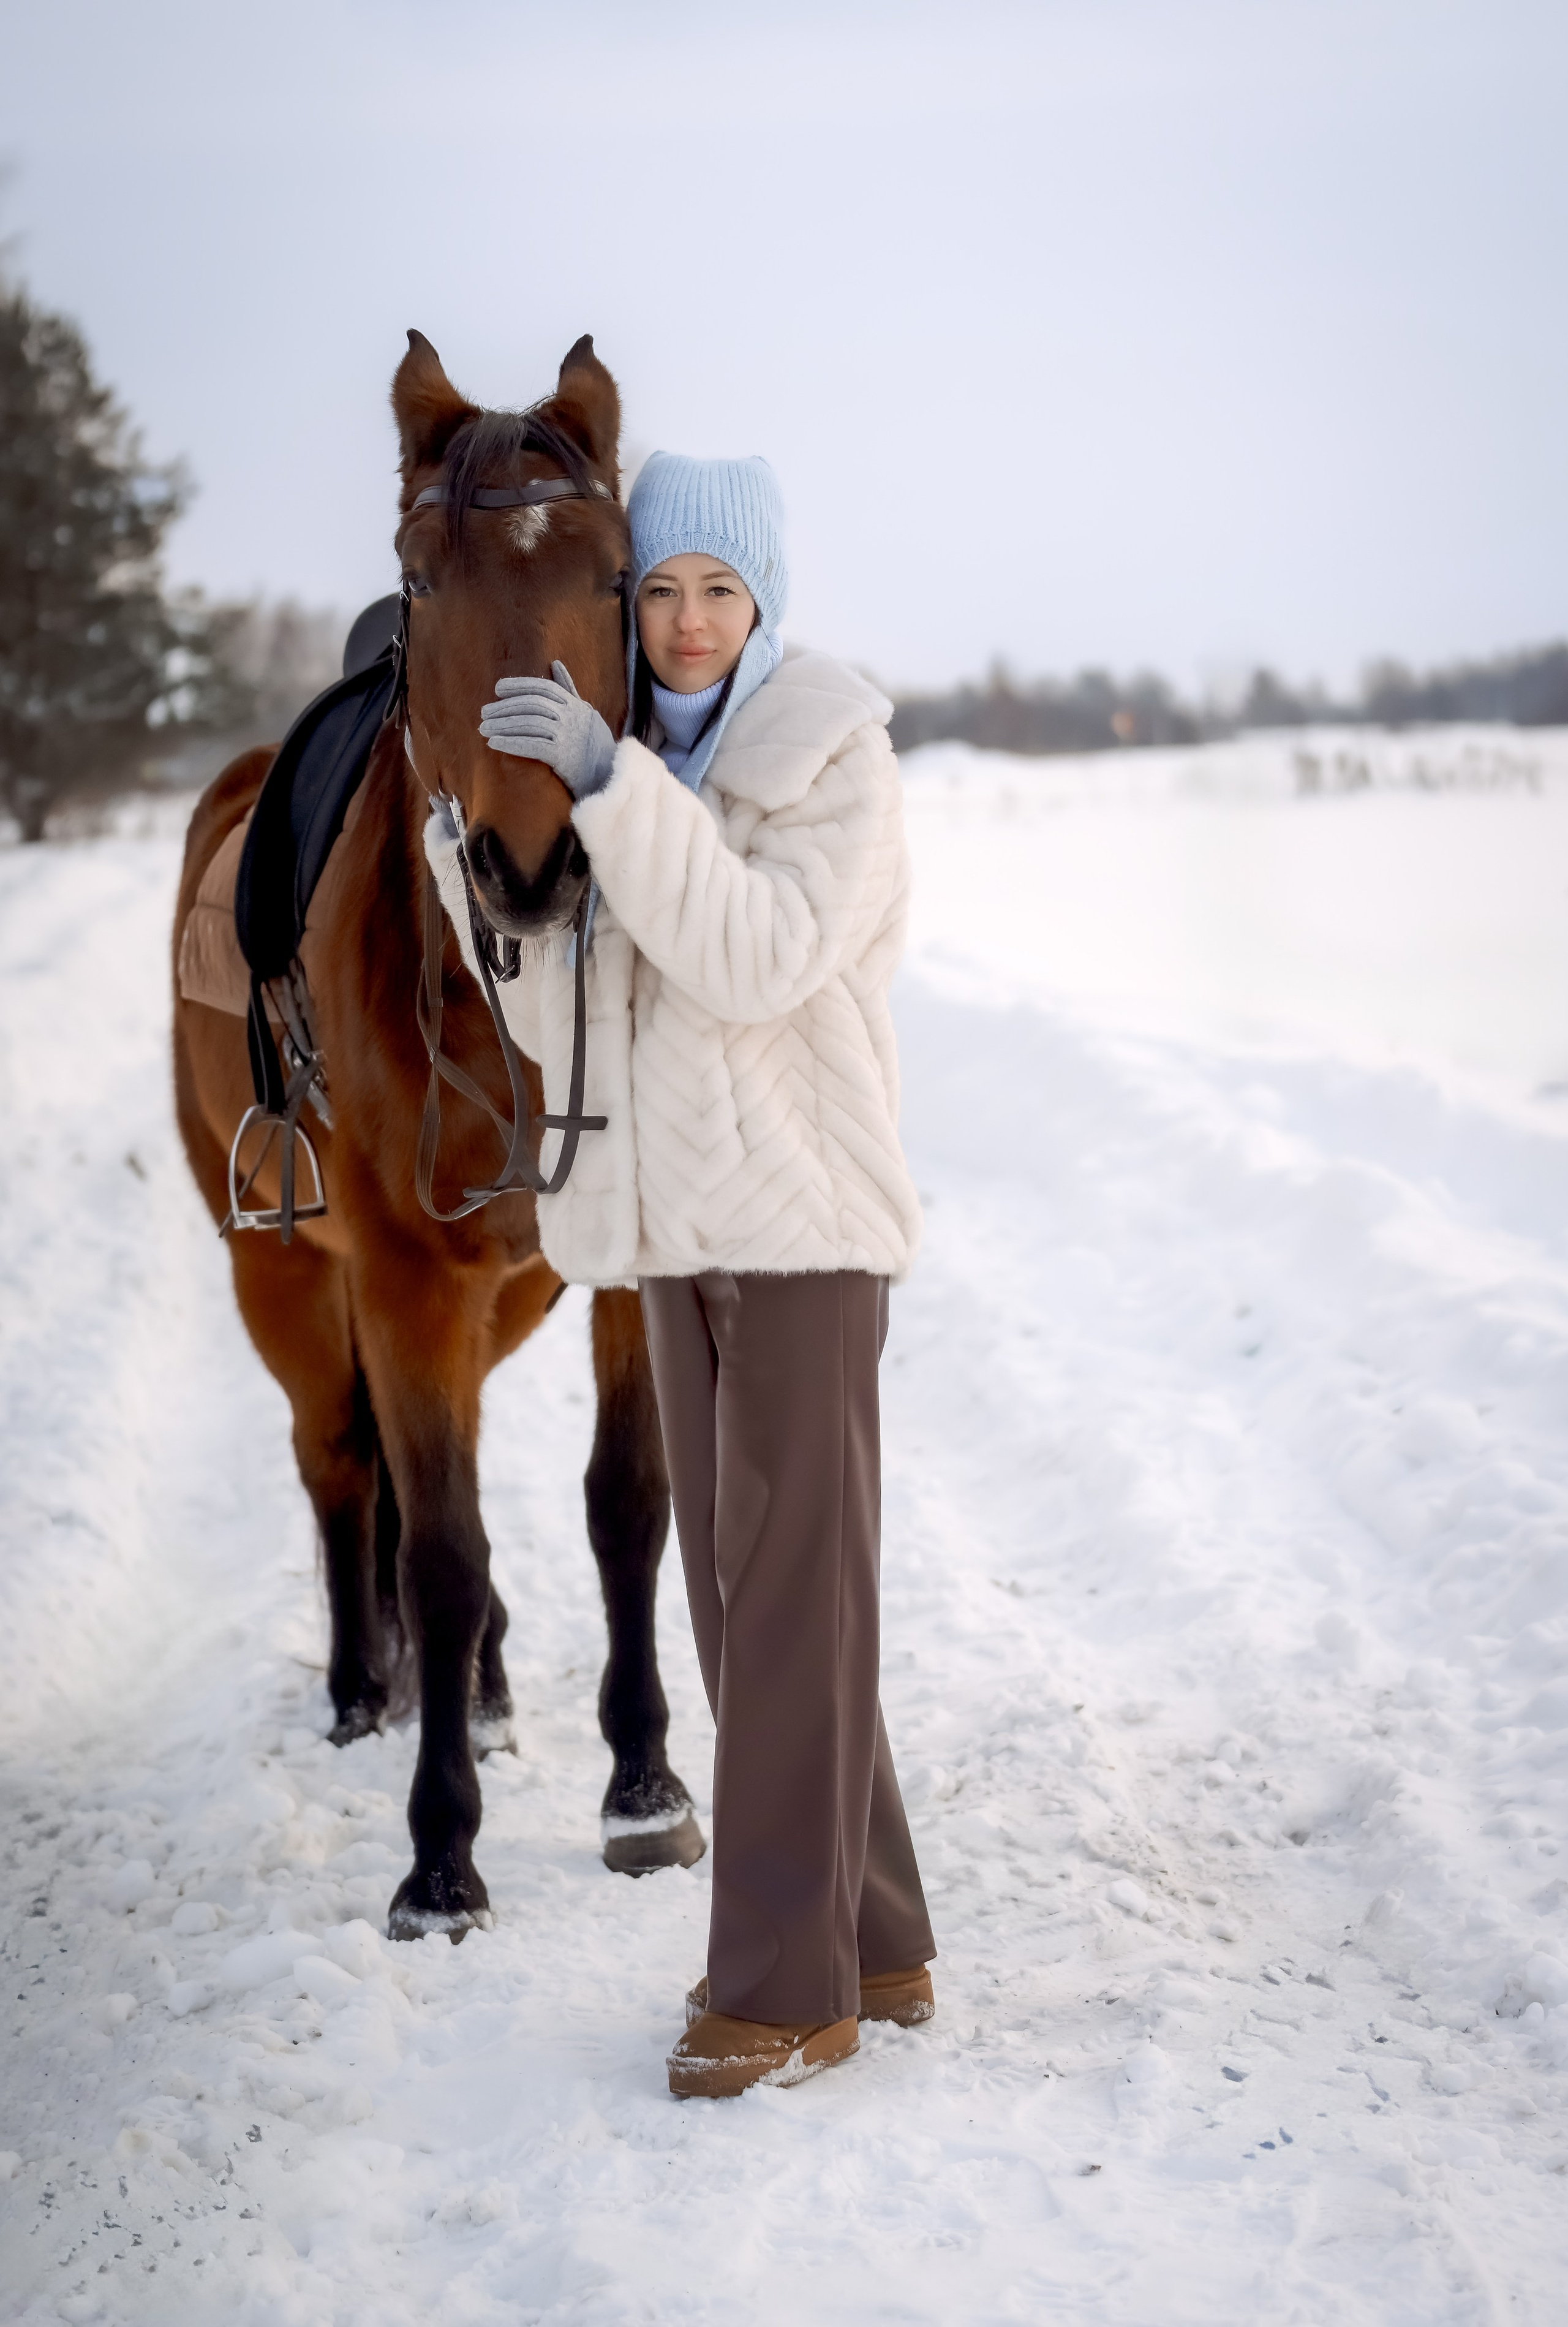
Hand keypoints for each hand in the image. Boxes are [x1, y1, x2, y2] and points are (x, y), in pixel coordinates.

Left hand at [479, 662, 615, 798]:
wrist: (609, 775)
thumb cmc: (595, 744)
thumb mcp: (586, 712)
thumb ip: (568, 690)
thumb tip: (555, 664)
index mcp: (576, 705)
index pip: (543, 688)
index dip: (519, 685)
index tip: (498, 689)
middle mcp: (572, 717)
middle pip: (532, 705)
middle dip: (505, 707)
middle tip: (484, 712)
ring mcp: (568, 736)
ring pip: (529, 724)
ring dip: (503, 725)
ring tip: (484, 728)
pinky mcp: (564, 756)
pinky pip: (532, 745)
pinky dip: (511, 743)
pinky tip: (494, 743)